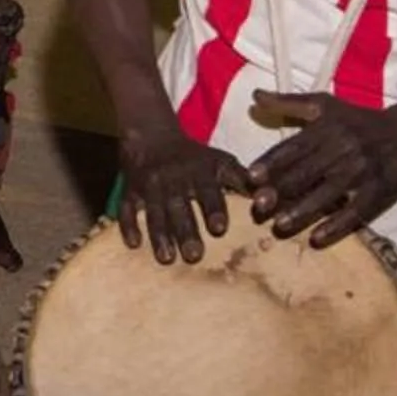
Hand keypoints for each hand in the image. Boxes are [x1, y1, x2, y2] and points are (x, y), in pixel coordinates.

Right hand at [116, 124, 249, 264]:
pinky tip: (132, 244)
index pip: (207, 191)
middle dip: (186, 231)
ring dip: (159, 235)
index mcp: (198, 171)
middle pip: (179, 207)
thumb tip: (271, 200)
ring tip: (166, 258)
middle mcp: (172, 179)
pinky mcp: (129, 191)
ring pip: (153, 212)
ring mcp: (148, 186)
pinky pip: (126, 208)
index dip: (213, 208)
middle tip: (194, 255)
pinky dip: (128, 225)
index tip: (219, 229)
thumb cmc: (195, 157)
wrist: (151, 137)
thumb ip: (243, 180)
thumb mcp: (221, 161)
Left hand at [247, 91, 396, 245]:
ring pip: (328, 194)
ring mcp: (361, 172)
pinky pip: (356, 211)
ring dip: (303, 211)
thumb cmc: (358, 120)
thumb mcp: (324, 105)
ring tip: (280, 225)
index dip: (272, 162)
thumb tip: (254, 96)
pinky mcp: (378, 192)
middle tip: (258, 206)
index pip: (293, 148)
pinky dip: (337, 226)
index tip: (251, 176)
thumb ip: (287, 102)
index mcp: (325, 129)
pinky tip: (317, 238)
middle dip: (281, 190)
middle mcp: (341, 150)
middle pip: (307, 173)